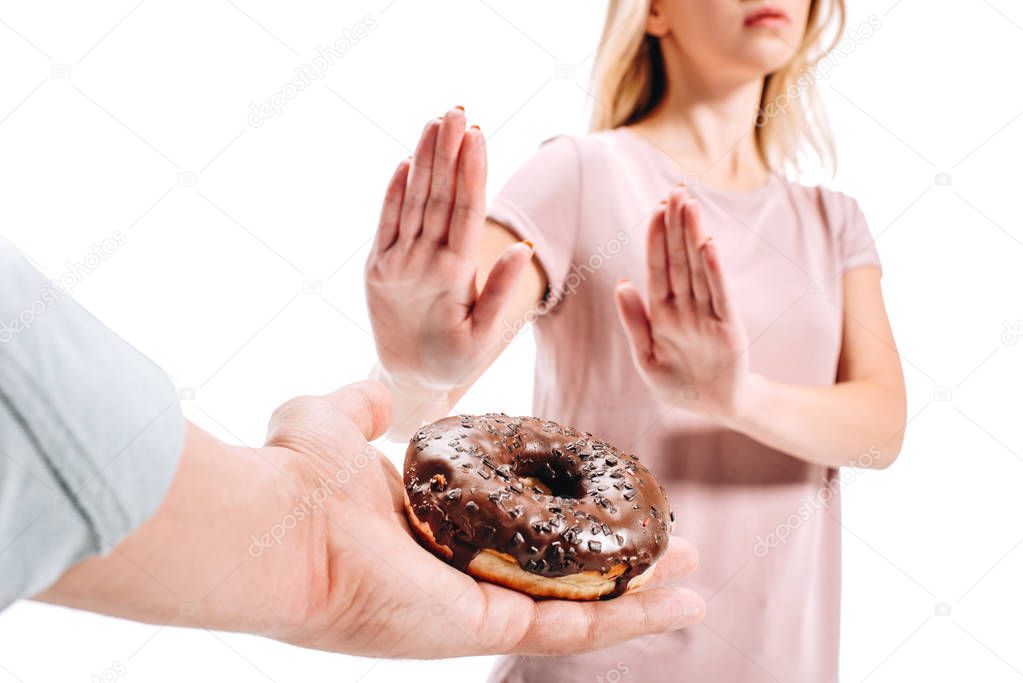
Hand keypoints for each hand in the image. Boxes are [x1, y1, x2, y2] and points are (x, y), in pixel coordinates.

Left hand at [40, 381, 704, 657]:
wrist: (270, 523)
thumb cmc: (292, 477)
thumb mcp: (337, 423)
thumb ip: (364, 407)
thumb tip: (382, 393)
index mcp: (430, 536)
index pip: (510, 536)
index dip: (559, 525)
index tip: (599, 503)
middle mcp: (455, 581)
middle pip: (556, 578)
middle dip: (617, 568)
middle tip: (670, 552)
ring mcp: (472, 610)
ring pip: (578, 609)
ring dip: (640, 598)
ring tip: (695, 580)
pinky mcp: (482, 627)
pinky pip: (573, 627)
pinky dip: (630, 619)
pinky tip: (679, 604)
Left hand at [365, 108, 533, 392]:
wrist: (403, 380)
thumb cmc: (453, 358)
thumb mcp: (485, 337)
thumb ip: (502, 292)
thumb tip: (522, 247)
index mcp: (452, 279)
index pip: (464, 214)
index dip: (472, 172)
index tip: (478, 135)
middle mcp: (420, 264)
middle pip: (437, 197)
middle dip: (448, 151)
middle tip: (457, 110)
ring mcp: (394, 263)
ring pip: (412, 202)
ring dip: (424, 160)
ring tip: (436, 122)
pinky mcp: (376, 266)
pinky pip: (385, 221)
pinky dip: (394, 190)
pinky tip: (406, 161)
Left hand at [615, 188, 753, 419]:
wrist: (714, 408)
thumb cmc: (678, 383)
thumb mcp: (646, 358)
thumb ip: (634, 322)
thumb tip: (621, 285)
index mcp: (662, 312)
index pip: (658, 267)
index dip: (656, 239)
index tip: (656, 209)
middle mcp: (685, 307)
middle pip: (679, 259)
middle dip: (676, 226)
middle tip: (676, 191)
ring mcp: (708, 315)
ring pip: (697, 269)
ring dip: (693, 237)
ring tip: (690, 205)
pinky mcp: (729, 327)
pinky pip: (720, 295)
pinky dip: (714, 271)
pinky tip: (708, 246)